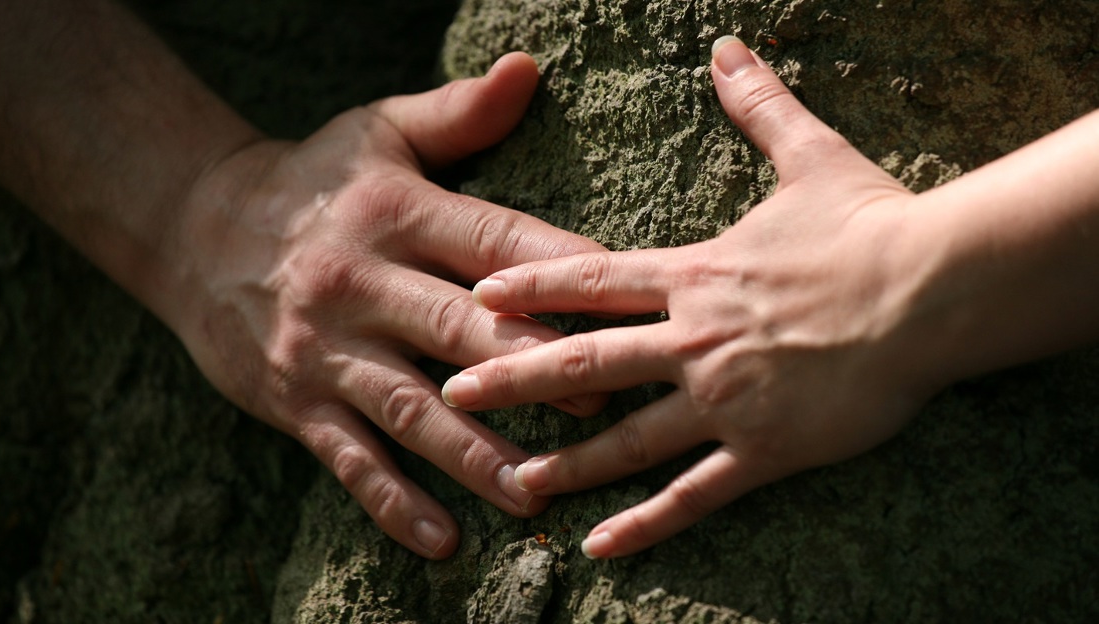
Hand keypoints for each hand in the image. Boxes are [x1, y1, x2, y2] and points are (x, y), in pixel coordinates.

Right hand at [171, 52, 605, 558]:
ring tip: (534, 492)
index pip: (495, 241)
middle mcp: (363, 281)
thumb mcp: (379, 134)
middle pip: (459, 329)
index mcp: (398, 212)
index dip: (561, 273)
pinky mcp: (295, 397)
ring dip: (474, 453)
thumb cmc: (314, 181)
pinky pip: (349, 456)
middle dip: (533, 369)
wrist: (194, 226)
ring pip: (411, 406)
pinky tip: (441, 539)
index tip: (625, 304)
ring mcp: (327, 347)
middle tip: (603, 407)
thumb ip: (459, 114)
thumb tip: (530, 69)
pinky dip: (393, 501)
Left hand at [441, 38, 942, 557]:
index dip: (530, 286)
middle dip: (514, 377)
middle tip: (453, 393)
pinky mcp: (764, 447)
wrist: (934, 288)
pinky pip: (693, 494)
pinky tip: (599, 547)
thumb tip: (727, 48)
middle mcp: (694, 338)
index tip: (478, 295)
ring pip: (626, 438)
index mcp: (695, 273)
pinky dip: (645, 523)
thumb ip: (758, 103)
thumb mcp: (810, 154)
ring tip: (513, 479)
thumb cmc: (872, 223)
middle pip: (584, 362)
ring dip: (565, 461)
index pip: (591, 280)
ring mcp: (724, 398)